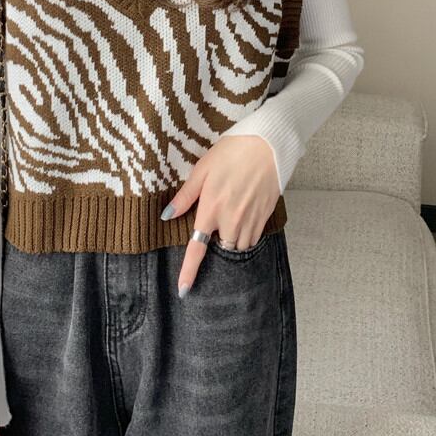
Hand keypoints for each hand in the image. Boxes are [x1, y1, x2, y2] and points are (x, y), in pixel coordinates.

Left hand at [162, 135, 280, 296]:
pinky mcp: (265, 217)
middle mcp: (231, 220)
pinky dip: (246, 236)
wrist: (268, 145)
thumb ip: (185, 196)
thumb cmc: (231, 153)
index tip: (184, 290)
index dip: (190, 271)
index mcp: (211, 209)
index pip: (197, 248)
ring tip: (230, 221)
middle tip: (215, 228)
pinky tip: (243, 218)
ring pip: (239, 247)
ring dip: (231, 242)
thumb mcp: (202, 169)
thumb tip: (167, 216)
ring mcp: (250, 220)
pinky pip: (253, 239)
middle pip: (221, 250)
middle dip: (216, 246)